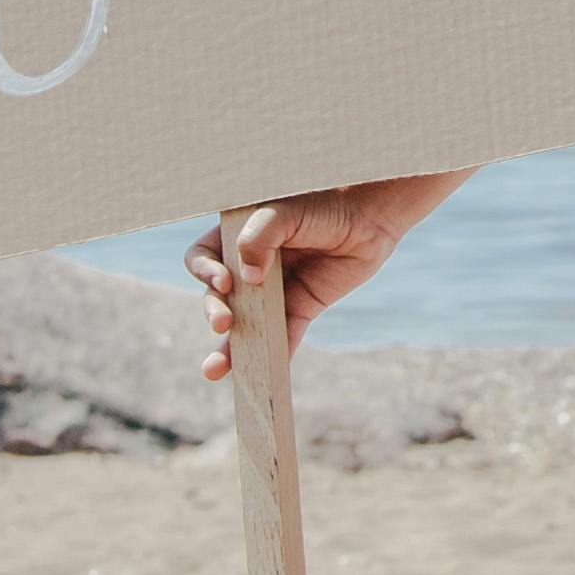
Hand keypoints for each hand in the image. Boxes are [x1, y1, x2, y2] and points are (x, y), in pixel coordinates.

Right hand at [186, 179, 457, 376]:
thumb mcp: (285, 212)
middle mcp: (250, 264)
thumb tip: (247, 279)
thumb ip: (259, 237)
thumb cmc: (324, 200)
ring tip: (215, 370)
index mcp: (237, 234)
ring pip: (246, 323)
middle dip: (214, 311)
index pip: (204, 257)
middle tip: (222, 323)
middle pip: (218, 295)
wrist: (370, 212)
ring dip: (231, 349)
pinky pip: (285, 335)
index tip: (225, 281)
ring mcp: (275, 288)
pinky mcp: (301, 306)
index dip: (205, 272)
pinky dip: (277, 354)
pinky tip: (268, 373)